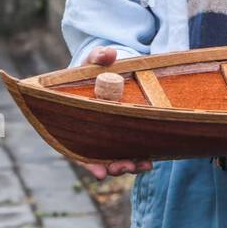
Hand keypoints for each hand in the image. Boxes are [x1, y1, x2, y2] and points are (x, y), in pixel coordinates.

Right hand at [80, 45, 153, 179]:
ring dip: (129, 165)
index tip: (100, 173)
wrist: (108, 70)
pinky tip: (150, 160)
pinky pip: (131, 149)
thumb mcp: (94, 59)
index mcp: (76, 121)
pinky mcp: (124, 133)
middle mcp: (91, 133)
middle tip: (125, 167)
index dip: (88, 164)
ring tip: (144, 166)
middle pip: (99, 159)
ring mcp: (108, 135)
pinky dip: (140, 155)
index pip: (77, 149)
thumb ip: (99, 56)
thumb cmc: (94, 67)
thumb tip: (110, 54)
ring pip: (117, 157)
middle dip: (113, 167)